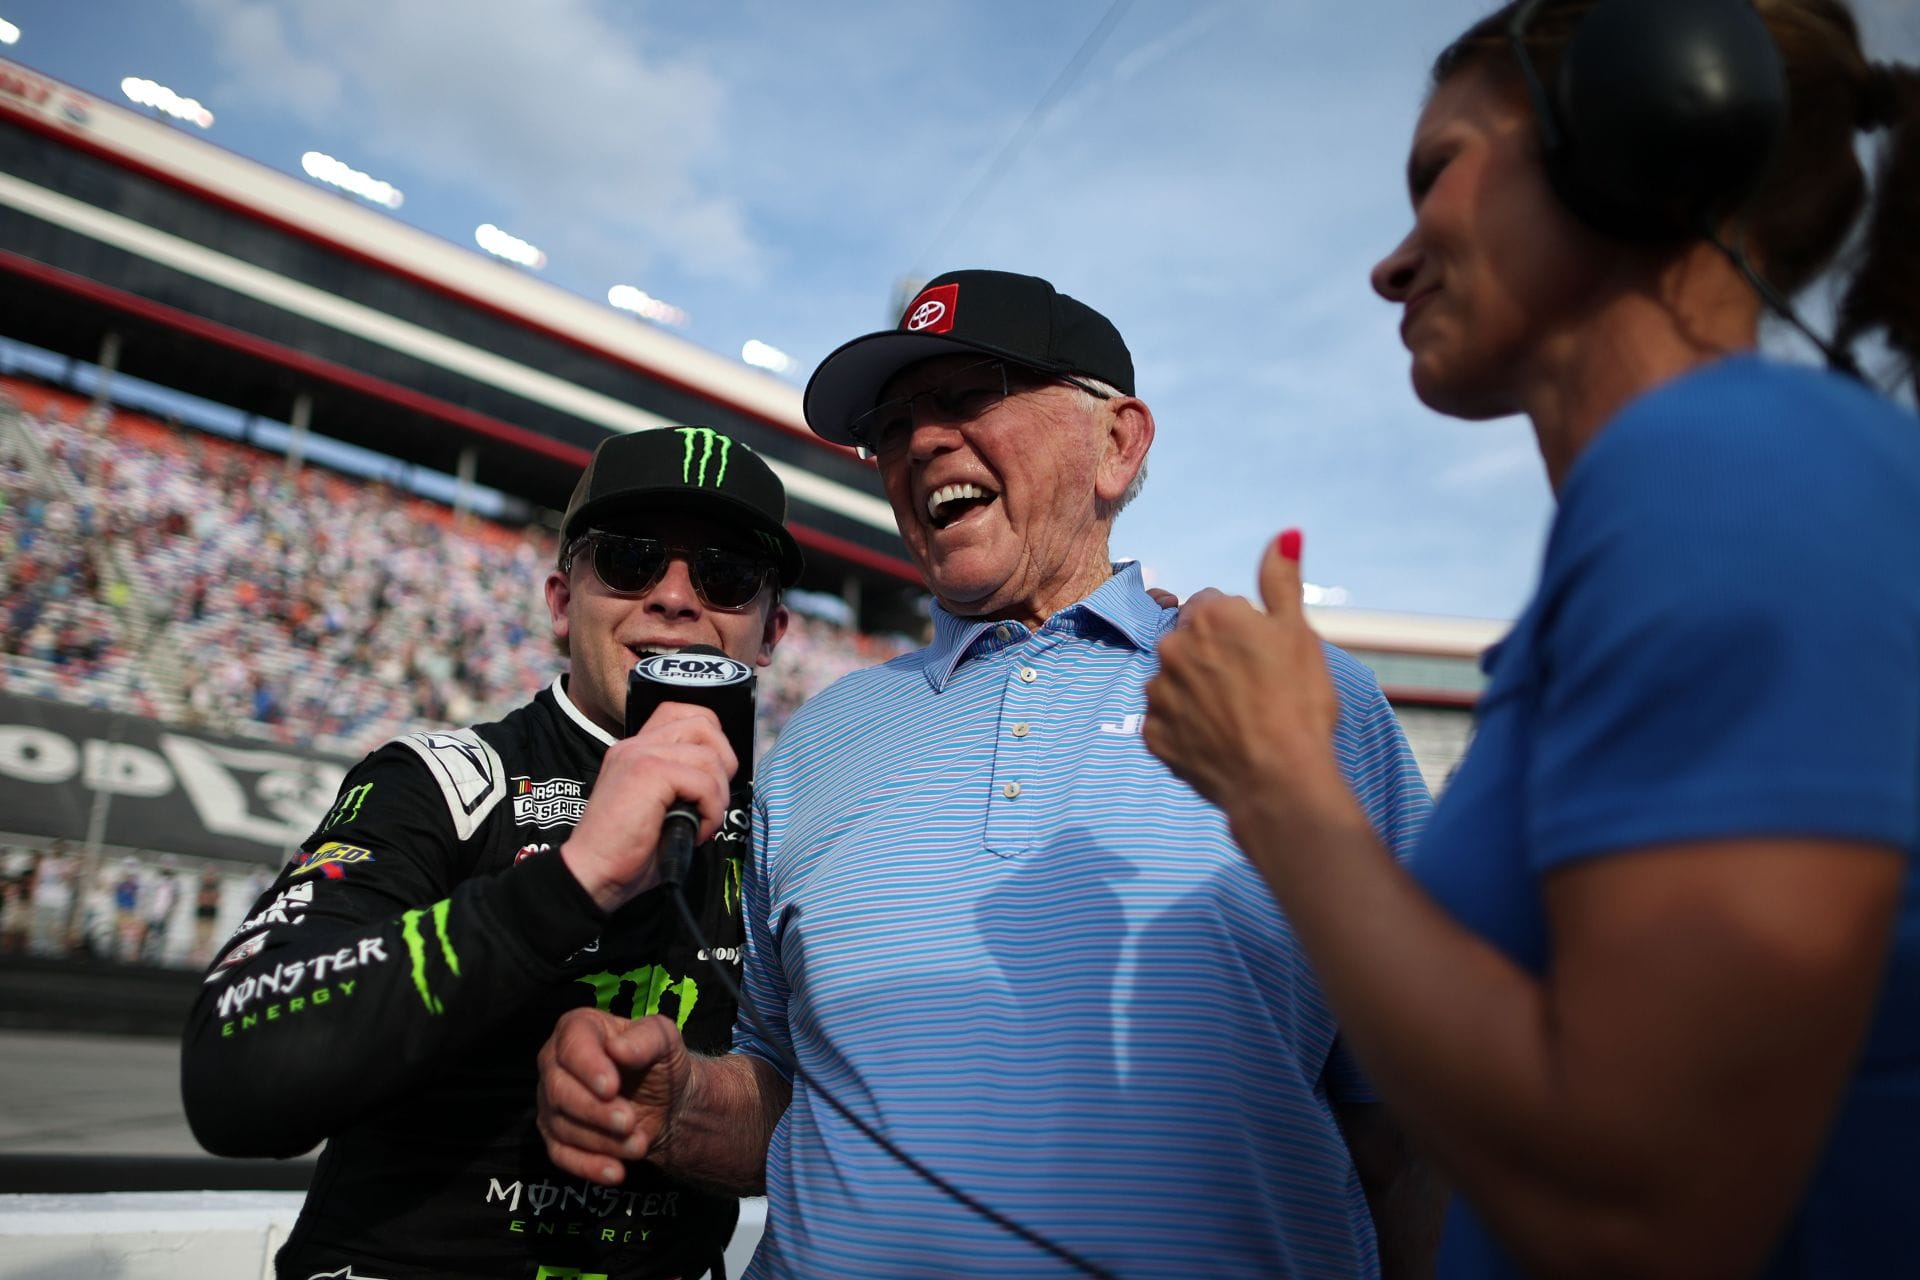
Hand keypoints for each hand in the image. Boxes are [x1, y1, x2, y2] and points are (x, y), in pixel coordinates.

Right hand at [536, 1008, 692, 1185]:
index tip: (611, 1087)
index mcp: (578, 1029)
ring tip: (639, 1145)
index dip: (588, 1068)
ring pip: (563, 1126)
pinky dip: (588, 1166)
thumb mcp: (664, 1040)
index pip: (572, 1046)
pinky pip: (562, 1155)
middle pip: (559, 1090)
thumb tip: (619, 1049)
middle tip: (629, 1122)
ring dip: (602, 1141)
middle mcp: (555, 1063)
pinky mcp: (556, 1136)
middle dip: (595, 1111)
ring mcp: (551, 1102)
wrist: (667, 1102)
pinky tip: (616, 1172)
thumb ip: (646, 1038)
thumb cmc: (660, 1062)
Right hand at [561, 702, 735, 911]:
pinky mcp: (648, 772)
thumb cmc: (627, 854)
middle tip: (712, 801)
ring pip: (710, 757)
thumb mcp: (659, 808)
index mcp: (636, 749)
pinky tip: (695, 832)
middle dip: (724, 763)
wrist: (592, 875)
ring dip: (718, 796)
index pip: (682, 712)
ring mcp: (640, 754)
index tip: (709, 780)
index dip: (711, 740)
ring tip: (701, 823)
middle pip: (705, 724)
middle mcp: (636, 744)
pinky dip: (710, 811)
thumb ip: (683, 783)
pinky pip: (704, 782)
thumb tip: (723, 780)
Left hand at [1144, 531, 1349, 831]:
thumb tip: (1284, 533)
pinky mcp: (1151, 734)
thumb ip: (1281, 581)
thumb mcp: (1299, 633)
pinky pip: (1167, 723)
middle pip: (1191, 642)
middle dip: (1214, 658)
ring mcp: (1157, 693)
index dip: (1241, 631)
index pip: (1214, 607)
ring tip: (1236, 719)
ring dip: (1196, 692)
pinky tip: (1218, 742)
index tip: (1261, 657)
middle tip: (1252, 689)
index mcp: (1209, 616)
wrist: (1279, 780)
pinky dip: (1187, 730)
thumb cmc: (1298, 703)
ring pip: (1175, 681)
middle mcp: (1172, 648)